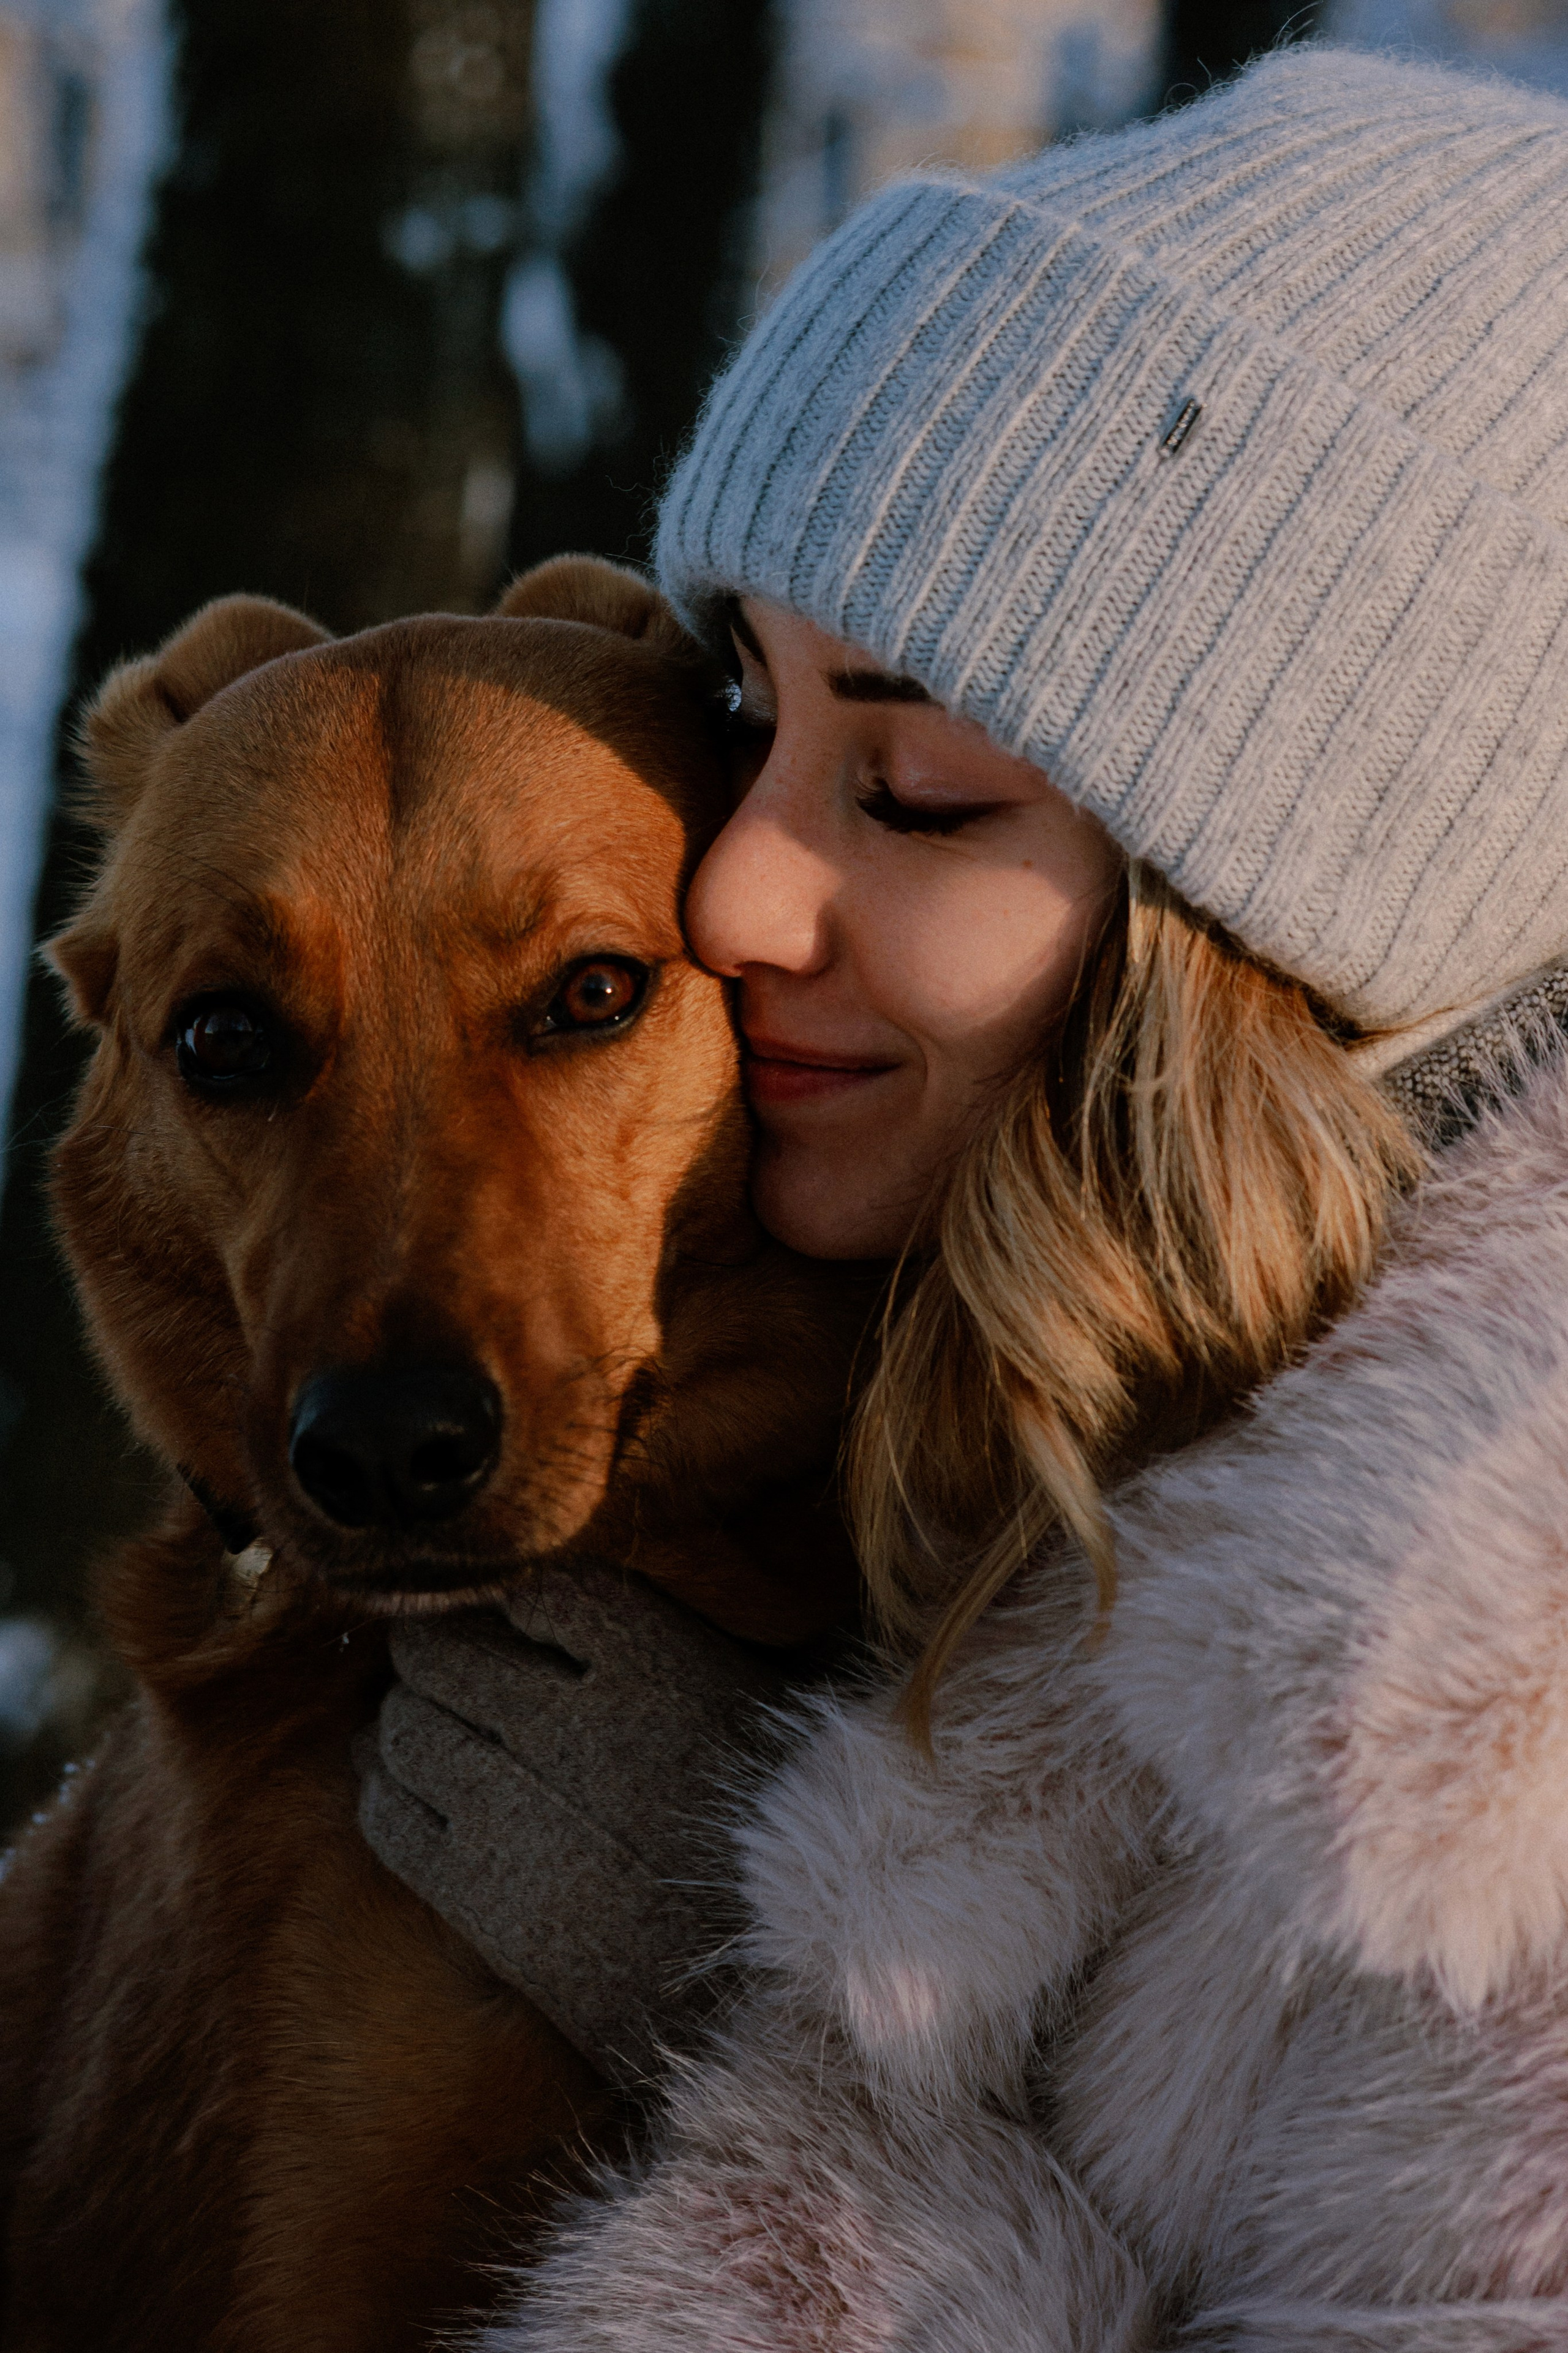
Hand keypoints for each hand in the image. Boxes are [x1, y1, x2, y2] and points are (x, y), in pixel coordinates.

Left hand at [358, 1560, 799, 2087]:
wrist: (777, 1991)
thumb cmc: (778, 1840)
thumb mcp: (745, 1702)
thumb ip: (655, 1643)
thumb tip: (562, 1602)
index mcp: (651, 1663)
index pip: (534, 1595)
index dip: (507, 1603)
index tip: (507, 1617)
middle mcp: (571, 1723)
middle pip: (445, 1656)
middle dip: (431, 1656)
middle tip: (436, 1666)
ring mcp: (515, 1811)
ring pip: (405, 1730)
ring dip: (399, 1720)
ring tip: (414, 1726)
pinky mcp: (481, 1895)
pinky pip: (391, 1818)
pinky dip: (384, 1792)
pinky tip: (402, 1792)